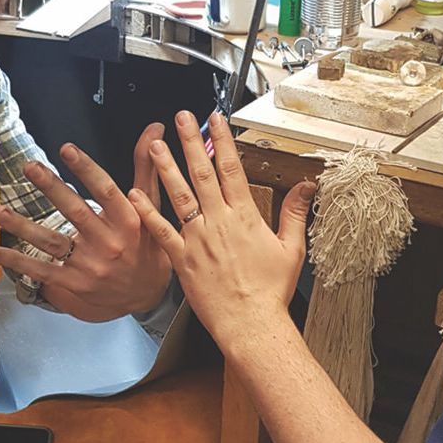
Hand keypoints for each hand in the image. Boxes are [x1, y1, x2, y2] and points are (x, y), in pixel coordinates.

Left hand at [0, 123, 171, 321]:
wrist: (147, 295)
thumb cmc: (148, 244)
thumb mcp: (153, 207)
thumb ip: (147, 168)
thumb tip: (154, 129)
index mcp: (130, 221)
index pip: (106, 190)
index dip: (85, 169)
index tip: (66, 149)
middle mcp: (110, 243)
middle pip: (76, 212)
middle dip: (51, 188)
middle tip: (30, 167)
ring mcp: (90, 266)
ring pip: (53, 243)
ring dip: (23, 226)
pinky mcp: (75, 284)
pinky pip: (42, 272)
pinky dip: (17, 262)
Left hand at [129, 110, 314, 344]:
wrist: (250, 324)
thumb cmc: (271, 289)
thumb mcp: (292, 249)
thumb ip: (295, 213)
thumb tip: (307, 185)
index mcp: (244, 216)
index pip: (232, 168)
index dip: (222, 141)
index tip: (215, 119)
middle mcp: (218, 221)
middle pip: (202, 173)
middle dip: (191, 142)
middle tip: (181, 118)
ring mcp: (198, 239)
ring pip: (179, 196)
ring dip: (166, 168)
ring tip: (154, 146)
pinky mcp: (182, 258)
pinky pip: (162, 231)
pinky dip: (148, 212)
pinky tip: (135, 195)